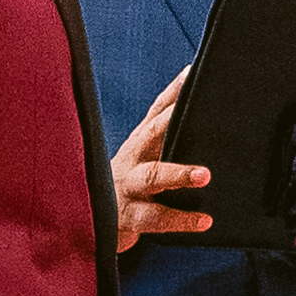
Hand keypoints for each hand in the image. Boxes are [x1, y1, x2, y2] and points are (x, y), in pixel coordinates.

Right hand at [113, 68, 209, 252]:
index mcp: (139, 142)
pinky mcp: (129, 216)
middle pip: (152, 134)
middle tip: (202, 112)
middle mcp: (132, 158)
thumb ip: (166, 139)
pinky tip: (204, 221)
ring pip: (152, 177)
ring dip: (178, 174)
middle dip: (173, 121)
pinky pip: (155, 218)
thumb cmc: (127, 185)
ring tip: (204, 175)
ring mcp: (128, 187)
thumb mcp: (143, 159)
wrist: (91, 223)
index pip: (158, 110)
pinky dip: (181, 220)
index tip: (194, 72)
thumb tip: (197, 108)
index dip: (175, 90)